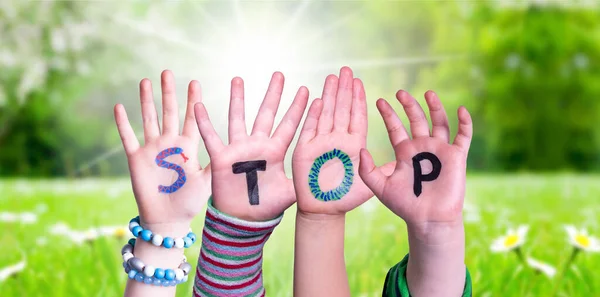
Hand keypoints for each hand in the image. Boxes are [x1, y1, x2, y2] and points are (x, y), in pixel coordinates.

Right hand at [113, 70, 210, 225]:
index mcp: (188, 147)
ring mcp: (152, 150)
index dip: (192, 100)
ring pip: (149, 119)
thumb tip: (235, 152)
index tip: (194, 81)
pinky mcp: (136, 159)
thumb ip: (216, 165)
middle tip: (167, 72)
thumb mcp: (207, 181)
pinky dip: (123, 123)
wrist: (167, 219)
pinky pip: (128, 137)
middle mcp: (169, 144)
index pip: (191, 118)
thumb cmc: (190, 202)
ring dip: (146, 100)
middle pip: (169, 112)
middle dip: (168, 92)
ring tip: (145, 80)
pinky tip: (119, 106)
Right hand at [194, 72, 308, 220]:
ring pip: (238, 118)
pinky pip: (211, 137)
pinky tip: (198, 104)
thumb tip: (328, 174)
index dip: (298, 109)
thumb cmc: (267, 206)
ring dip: (237, 99)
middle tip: (279, 74)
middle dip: (273, 94)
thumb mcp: (291, 192)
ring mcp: (239, 150)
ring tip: (238, 78)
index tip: (307, 90)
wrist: (243, 221)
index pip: (289, 125)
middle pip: (266, 114)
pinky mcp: (221, 158)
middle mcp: (258, 146)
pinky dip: (204, 122)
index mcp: (276, 152)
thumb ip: (305, 180)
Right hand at [292, 67, 394, 215]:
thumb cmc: (345, 198)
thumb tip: (403, 158)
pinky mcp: (305, 150)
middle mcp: (337, 140)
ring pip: (326, 114)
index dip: (358, 98)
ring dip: (329, 95)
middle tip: (346, 69)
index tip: (359, 81)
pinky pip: (309, 129)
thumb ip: (383, 170)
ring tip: (332, 77)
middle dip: (344, 89)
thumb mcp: (370, 184)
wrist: (323, 211)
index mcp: (353, 144)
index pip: (356, 116)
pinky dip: (313, 115)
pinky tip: (318, 99)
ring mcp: (320, 143)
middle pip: (341, 110)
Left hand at [359, 90, 472, 234]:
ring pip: (439, 122)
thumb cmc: (405, 205)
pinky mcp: (456, 156)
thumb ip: (367, 170)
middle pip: (416, 120)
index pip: (395, 128)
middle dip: (409, 105)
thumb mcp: (380, 187)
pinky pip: (463, 136)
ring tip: (428, 92)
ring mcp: (440, 150)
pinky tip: (460, 110)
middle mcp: (422, 148)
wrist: (428, 220)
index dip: (388, 115)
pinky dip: (464, 123)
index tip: (380, 101)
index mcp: (404, 152)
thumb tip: (361, 149)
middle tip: (400, 92)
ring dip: (435, 107)